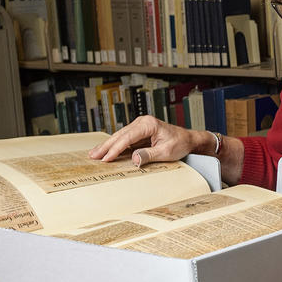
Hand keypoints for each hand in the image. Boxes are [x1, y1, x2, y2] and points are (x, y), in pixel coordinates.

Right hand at [87, 115, 204, 165]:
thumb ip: (150, 155)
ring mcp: (139, 127)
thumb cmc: (180, 143)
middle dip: (106, 146)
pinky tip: (105, 152)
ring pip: (119, 137)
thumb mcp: (166, 152)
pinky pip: (124, 140)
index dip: (115, 149)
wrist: (188, 140)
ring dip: (107, 146)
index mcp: (149, 124)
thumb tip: (134, 159)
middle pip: (120, 135)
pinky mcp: (139, 133)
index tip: (106, 159)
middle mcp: (142, 123)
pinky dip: (114, 146)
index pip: (127, 137)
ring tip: (94, 154)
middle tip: (93, 156)